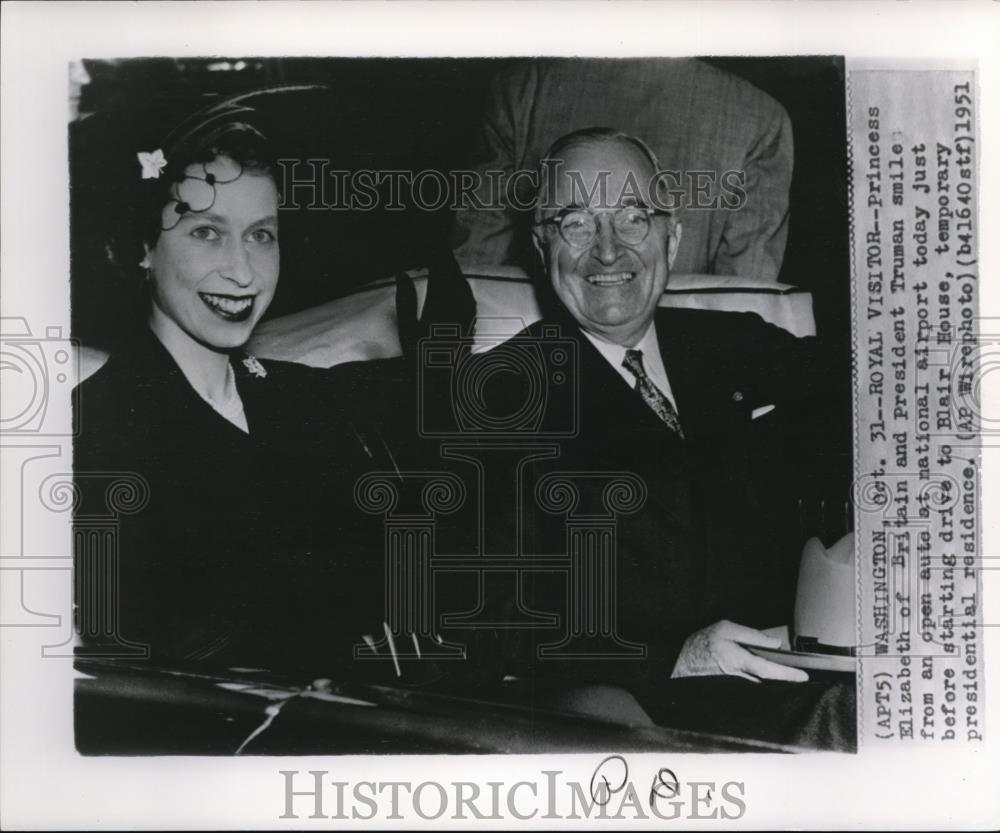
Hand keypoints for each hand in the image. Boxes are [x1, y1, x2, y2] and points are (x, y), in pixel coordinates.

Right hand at [671, 620, 808, 682]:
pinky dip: (763, 683)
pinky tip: (769, 679)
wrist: (678, 663)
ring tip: (789, 676)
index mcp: (738, 660)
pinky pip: (753, 687)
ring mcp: (737, 686)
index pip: (769, 670)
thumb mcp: (725, 629)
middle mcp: (740, 677)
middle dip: (786, 680)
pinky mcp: (733, 690)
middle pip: (770, 682)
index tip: (804, 676)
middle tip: (801, 677)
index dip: (788, 674)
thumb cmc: (701, 644)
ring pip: (763, 686)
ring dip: (776, 682)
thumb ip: (751, 635)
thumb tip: (774, 643)